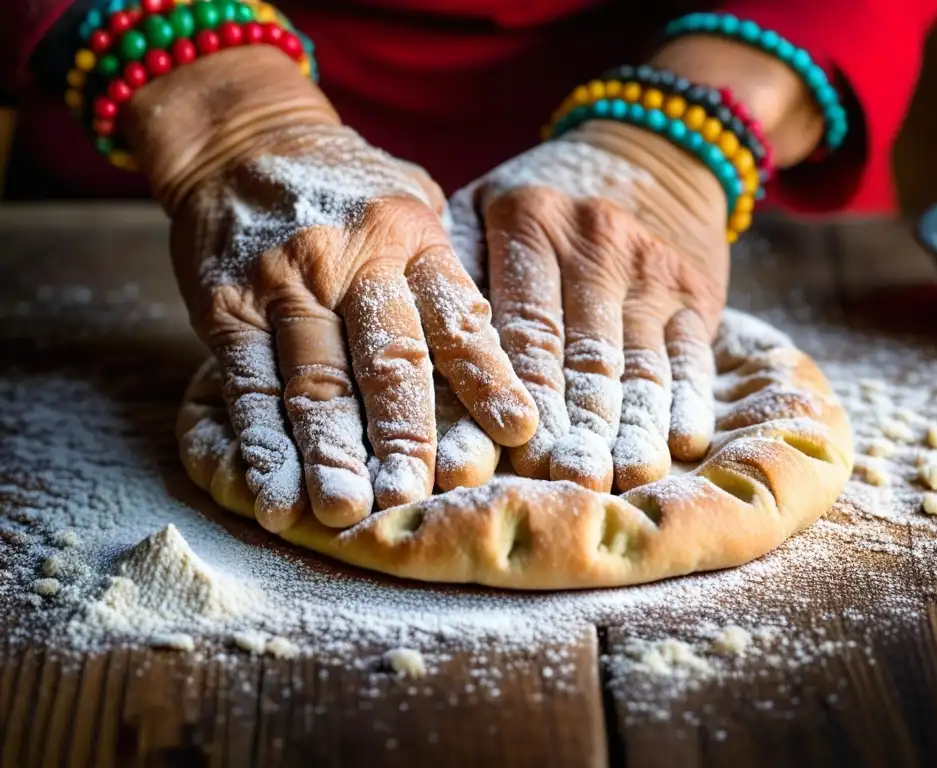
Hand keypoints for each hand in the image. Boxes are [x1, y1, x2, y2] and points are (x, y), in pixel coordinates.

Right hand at [126, 48, 537, 531]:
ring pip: (312, 380)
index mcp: (413, 239)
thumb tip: (509, 349)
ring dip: (328, 452)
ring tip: (344, 512)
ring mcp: (284, 285)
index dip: (488, 378)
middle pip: (385, 358)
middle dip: (403, 434)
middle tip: (414, 496)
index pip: (457, 317)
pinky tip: (275, 494)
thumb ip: (449, 271)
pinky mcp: (226, 308)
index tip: (518, 432)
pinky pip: (246, 383)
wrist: (245, 142)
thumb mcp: (414, 203)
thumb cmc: (350, 191)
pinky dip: (260, 445)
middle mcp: (351, 262)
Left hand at [448, 121, 728, 491]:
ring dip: (635, 424)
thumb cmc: (548, 195)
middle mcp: (597, 244)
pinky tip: (682, 441)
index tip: (516, 453)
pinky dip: (689, 398)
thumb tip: (411, 355)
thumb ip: (460, 265)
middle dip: (581, 424)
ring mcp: (655, 269)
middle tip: (573, 482)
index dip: (524, 392)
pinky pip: (693, 352)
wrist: (654, 148)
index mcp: (531, 221)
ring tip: (627, 477)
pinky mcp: (699, 291)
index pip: (526, 324)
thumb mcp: (491, 203)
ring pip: (643, 361)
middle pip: (586, 353)